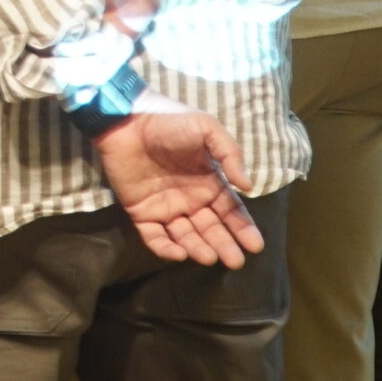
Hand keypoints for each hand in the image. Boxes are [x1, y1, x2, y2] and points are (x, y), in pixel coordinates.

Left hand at [91, 97, 261, 268]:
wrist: (126, 119)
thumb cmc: (169, 121)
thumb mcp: (206, 128)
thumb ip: (230, 154)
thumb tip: (248, 186)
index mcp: (208, 181)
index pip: (230, 211)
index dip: (243, 228)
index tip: (255, 246)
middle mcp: (190, 198)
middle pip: (211, 228)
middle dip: (224, 245)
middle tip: (235, 261)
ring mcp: (165, 207)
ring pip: (186, 235)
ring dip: (198, 248)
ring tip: (209, 257)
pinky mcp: (140, 211)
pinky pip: (154, 236)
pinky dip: (165, 248)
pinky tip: (179, 253)